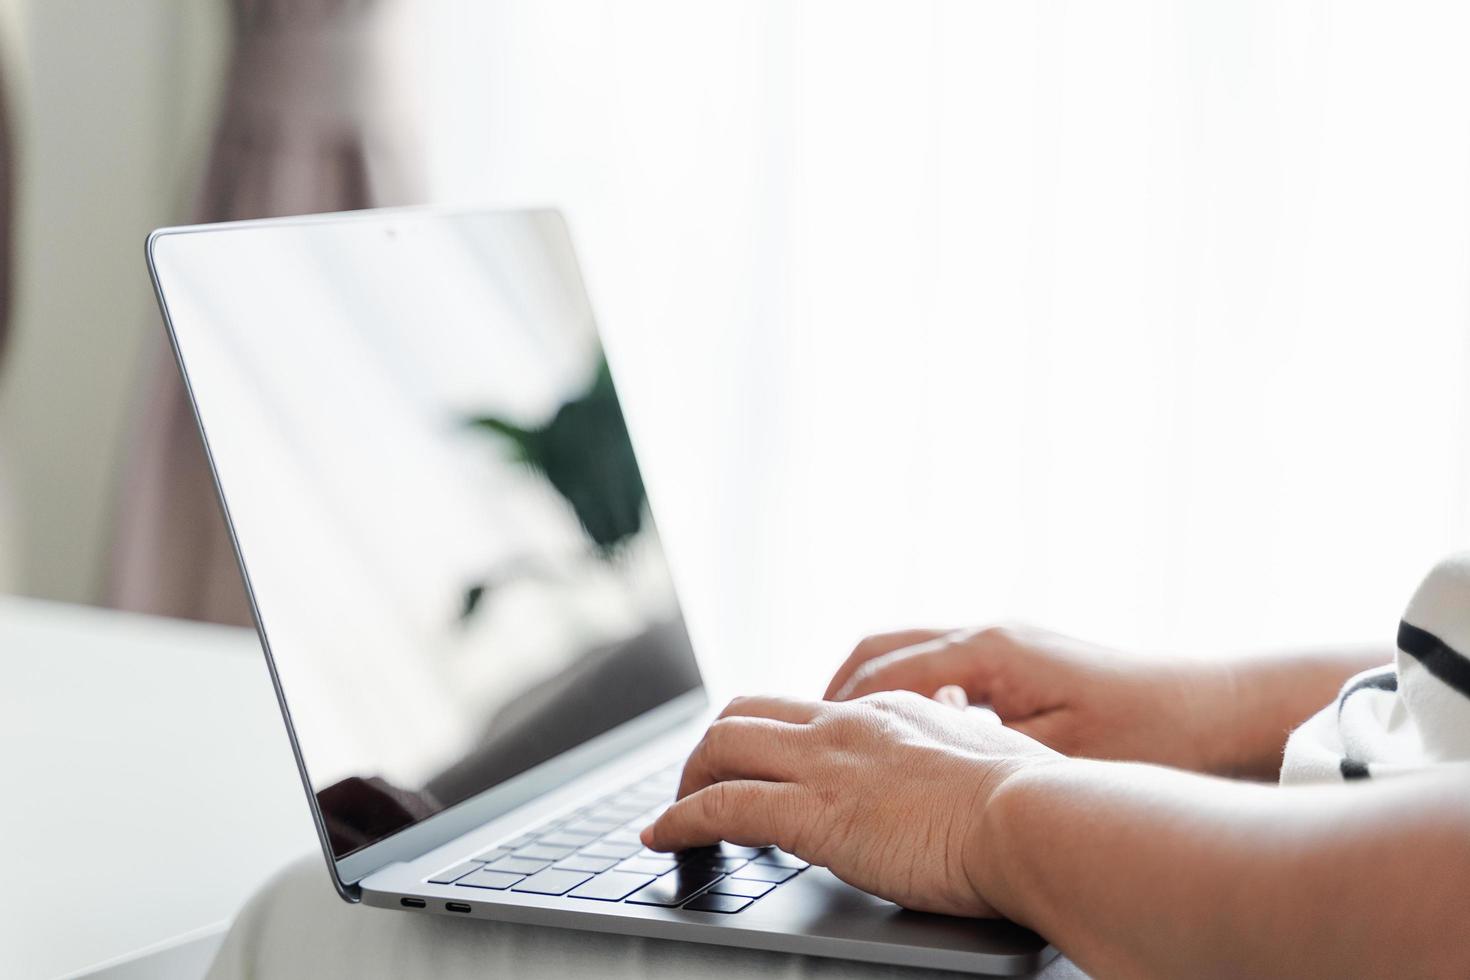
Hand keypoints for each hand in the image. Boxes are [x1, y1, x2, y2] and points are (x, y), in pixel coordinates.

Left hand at [640, 692, 1060, 916]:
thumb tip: (972, 735)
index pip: (808, 711)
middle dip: (712, 747)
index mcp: (890, 713)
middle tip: (699, 783)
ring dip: (687, 780)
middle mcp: (847, 725)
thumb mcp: (996, 756)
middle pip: (747, 712)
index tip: (760, 764)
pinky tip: (664, 838)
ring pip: (721, 746)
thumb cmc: (1035, 801)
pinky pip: (721, 806)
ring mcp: (825, 764)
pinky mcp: (813, 813)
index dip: (772, 737)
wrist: (1036, 819)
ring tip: (672, 815)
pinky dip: (680, 821)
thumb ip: (968, 746)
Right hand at [825, 624, 1235, 773]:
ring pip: (910, 653)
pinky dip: (910, 693)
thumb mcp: (1058, 754)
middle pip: (882, 650)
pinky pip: (943, 667)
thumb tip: (916, 757)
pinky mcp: (1023, 660)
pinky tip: (912, 733)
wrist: (1219, 710)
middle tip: (803, 731)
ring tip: (842, 733)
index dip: (836, 708)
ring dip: (871, 689)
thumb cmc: (1149, 733)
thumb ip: (979, 750)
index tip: (804, 739)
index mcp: (989, 652)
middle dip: (837, 689)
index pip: (884, 673)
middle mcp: (990, 636)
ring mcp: (1006, 644)